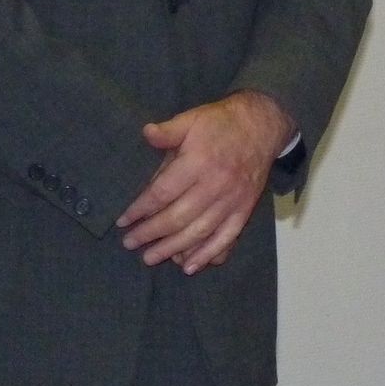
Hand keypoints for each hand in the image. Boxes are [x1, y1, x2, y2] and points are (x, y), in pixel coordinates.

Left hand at [119, 90, 294, 273]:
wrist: (261, 126)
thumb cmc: (220, 123)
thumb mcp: (191, 119)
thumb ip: (168, 130)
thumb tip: (145, 133)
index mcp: (199, 162)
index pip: (163, 192)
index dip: (141, 208)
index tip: (123, 220)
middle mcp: (215, 185)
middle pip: (178, 217)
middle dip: (150, 233)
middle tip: (130, 243)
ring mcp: (232, 200)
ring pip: (199, 232)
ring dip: (173, 248)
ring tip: (150, 258)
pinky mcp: (244, 210)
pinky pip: (226, 238)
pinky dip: (208, 254)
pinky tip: (190, 266)